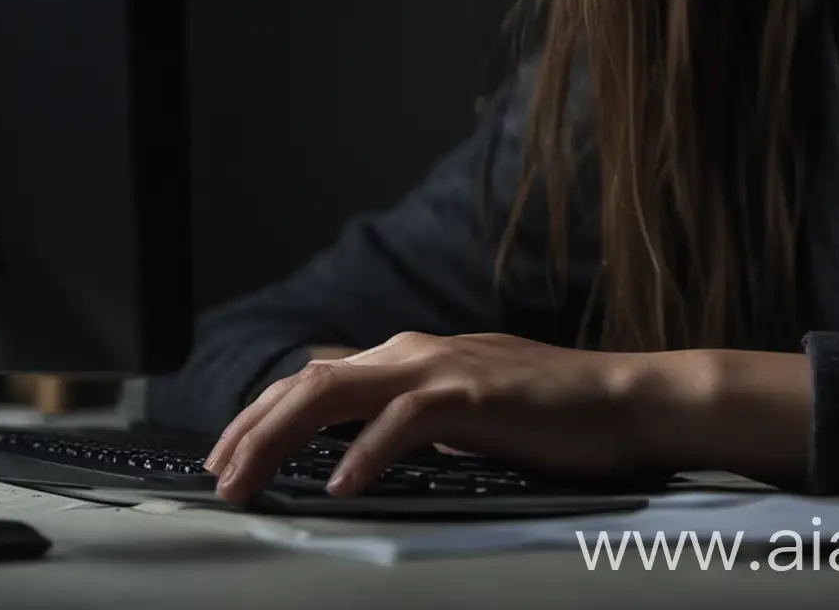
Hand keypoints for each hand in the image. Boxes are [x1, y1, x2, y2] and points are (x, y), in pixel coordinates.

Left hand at [203, 331, 665, 502]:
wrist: (623, 401)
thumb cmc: (548, 416)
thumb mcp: (462, 415)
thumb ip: (410, 422)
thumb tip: (351, 455)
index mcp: (412, 358)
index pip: (316, 379)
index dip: (261, 416)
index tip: (225, 458)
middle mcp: (417, 352)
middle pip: (310, 381)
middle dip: (251, 428)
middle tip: (215, 478)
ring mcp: (445, 367)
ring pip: (337, 390)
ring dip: (281, 437)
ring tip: (247, 480)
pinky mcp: (475, 394)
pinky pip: (404, 419)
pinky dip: (364, 452)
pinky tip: (341, 487)